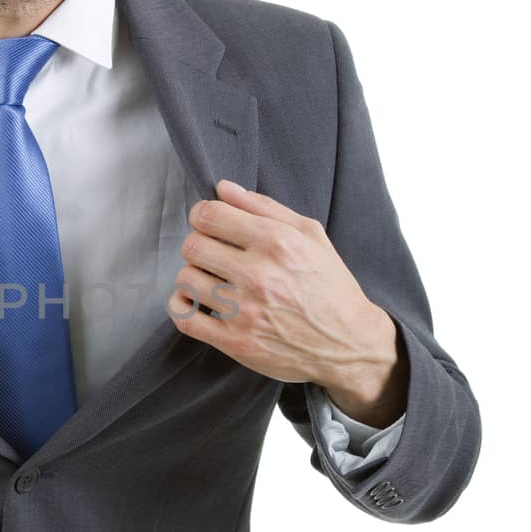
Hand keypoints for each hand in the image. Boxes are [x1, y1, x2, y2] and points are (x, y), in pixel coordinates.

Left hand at [166, 179, 399, 401]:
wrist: (349, 344)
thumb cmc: (330, 285)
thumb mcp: (310, 235)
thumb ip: (264, 206)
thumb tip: (222, 188)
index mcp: (277, 242)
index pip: (209, 215)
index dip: (201, 215)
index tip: (208, 222)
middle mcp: (259, 275)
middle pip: (192, 246)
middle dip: (198, 244)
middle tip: (213, 253)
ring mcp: (245, 311)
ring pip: (185, 279)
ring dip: (193, 275)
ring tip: (211, 278)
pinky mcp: (236, 342)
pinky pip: (183, 317)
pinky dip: (181, 305)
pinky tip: (196, 300)